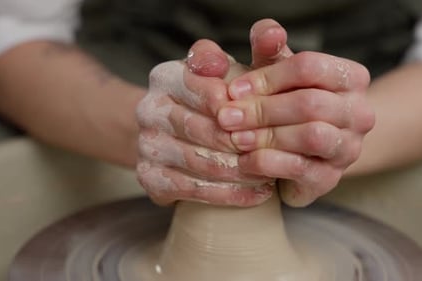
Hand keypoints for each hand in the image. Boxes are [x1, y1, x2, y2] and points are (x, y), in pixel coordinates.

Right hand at [136, 40, 273, 206]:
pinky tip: (256, 194)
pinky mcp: (149, 177)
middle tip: (276, 153)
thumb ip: (256, 53)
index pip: (203, 87)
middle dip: (241, 143)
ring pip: (198, 162)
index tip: (263, 118)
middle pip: (199, 128)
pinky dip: (228, 194)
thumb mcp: (237, 73)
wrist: (179, 135)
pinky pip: (191, 189)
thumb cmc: (220, 101)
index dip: (236, 105)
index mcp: (166, 76)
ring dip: (239, 172)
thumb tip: (272, 34)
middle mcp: (149, 108)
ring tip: (272, 174)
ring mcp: (145, 144)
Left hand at [217, 19, 374, 206]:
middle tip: (226, 117)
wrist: (303, 151)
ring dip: (267, 136)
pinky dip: (268, 163)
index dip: (268, 77)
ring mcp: (349, 147)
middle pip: (310, 103)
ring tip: (236, 138)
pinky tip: (245, 161)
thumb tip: (269, 32)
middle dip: (262, 109)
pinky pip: (301, 168)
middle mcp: (359, 112)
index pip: (309, 67)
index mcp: (350, 77)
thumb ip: (269, 46)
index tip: (234, 89)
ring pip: (311, 135)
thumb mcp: (277, 70)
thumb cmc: (286, 101)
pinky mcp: (332, 177)